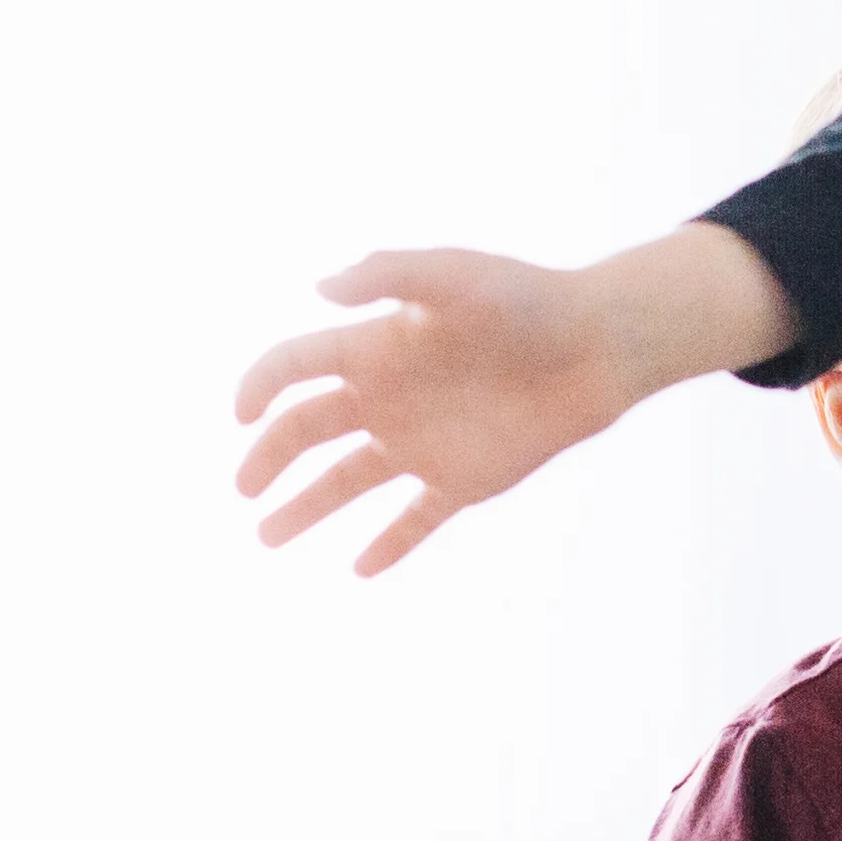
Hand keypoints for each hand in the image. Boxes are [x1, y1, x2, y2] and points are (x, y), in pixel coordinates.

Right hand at [230, 225, 790, 576]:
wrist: (599, 345)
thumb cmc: (528, 299)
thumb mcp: (458, 275)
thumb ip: (391, 273)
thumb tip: (322, 287)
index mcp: (376, 347)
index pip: (297, 367)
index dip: (261, 386)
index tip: (243, 415)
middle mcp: (389, 396)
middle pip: (309, 431)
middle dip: (269, 460)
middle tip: (245, 491)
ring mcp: (423, 442)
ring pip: (348, 482)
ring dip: (306, 509)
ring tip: (267, 538)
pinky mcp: (463, 479)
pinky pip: (416, 519)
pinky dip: (390, 544)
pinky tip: (358, 567)